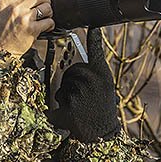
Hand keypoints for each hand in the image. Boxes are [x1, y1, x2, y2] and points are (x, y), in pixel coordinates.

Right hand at [0, 0, 54, 56]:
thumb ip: (3, 1)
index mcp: (3, 1)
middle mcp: (14, 7)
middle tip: (43, 3)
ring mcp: (24, 18)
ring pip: (46, 6)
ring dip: (48, 11)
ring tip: (45, 16)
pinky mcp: (32, 29)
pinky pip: (49, 21)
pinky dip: (50, 24)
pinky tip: (46, 26)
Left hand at [51, 28, 120, 142]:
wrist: (101, 134)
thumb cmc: (101, 108)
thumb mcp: (104, 86)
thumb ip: (95, 68)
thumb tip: (90, 44)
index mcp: (102, 76)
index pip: (96, 52)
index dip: (94, 38)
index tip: (92, 27)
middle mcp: (92, 82)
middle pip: (71, 70)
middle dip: (72, 80)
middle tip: (83, 95)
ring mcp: (80, 95)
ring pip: (62, 85)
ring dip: (66, 94)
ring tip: (79, 106)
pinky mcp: (69, 108)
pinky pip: (56, 98)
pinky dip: (58, 106)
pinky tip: (70, 112)